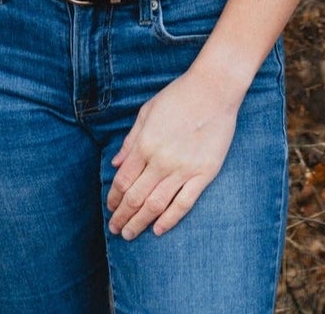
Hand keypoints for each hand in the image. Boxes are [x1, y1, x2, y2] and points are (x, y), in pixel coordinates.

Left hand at [107, 69, 239, 238]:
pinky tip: (158, 229)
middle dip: (122, 216)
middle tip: (116, 229)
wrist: (214, 90)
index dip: (113, 198)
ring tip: (130, 234)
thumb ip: (131, 139)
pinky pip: (183, 203)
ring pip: (156, 205)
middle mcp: (161, 160)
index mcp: (145, 144)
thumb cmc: (178, 96)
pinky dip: (169, 220)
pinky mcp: (203, 174)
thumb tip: (116, 164)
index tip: (110, 208)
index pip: (123, 181)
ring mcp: (183, 169)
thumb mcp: (147, 111)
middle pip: (136, 197)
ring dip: (140, 222)